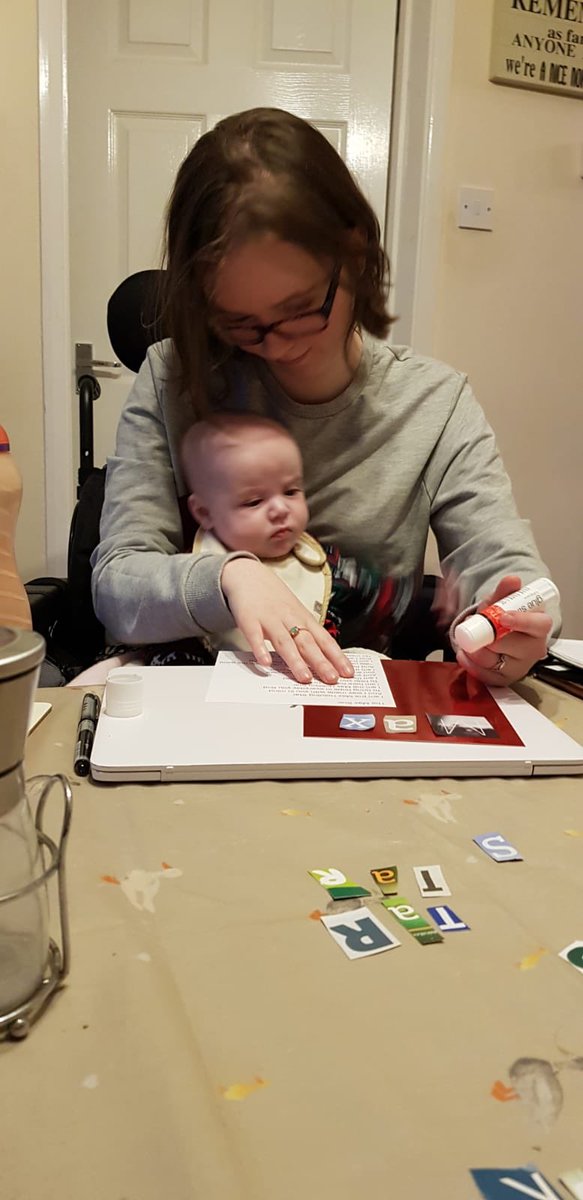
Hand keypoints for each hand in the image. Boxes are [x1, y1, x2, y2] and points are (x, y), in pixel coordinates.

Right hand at [221, 558, 353, 684]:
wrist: (248, 574)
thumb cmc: (274, 598)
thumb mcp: (296, 612)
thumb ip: (307, 634)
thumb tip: (324, 659)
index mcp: (303, 618)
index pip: (324, 640)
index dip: (337, 657)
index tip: (348, 673)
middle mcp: (289, 619)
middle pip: (308, 643)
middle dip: (321, 662)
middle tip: (332, 679)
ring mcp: (269, 619)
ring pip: (284, 642)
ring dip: (295, 660)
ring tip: (304, 678)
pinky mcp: (249, 620)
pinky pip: (255, 636)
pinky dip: (260, 649)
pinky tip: (265, 663)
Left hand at [455, 574, 552, 685]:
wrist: (498, 635)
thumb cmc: (504, 617)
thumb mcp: (503, 600)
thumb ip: (505, 590)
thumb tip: (512, 580)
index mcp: (539, 627)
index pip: (538, 625)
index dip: (521, 621)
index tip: (502, 617)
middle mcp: (534, 649)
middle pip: (511, 646)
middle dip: (488, 636)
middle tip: (472, 624)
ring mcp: (520, 667)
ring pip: (493, 661)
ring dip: (474, 648)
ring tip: (467, 638)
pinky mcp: (504, 680)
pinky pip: (483, 675)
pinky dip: (469, 663)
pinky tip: (465, 653)